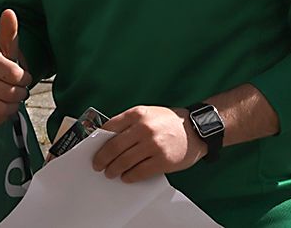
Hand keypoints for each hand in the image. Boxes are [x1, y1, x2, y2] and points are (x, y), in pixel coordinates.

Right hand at [0, 9, 32, 127]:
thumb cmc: (0, 60)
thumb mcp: (7, 45)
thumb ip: (10, 31)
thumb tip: (9, 11)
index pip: (17, 75)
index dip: (24, 77)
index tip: (21, 75)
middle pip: (12, 94)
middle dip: (20, 93)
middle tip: (16, 88)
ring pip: (4, 109)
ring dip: (12, 105)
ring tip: (9, 96)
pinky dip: (1, 117)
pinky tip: (0, 105)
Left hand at [91, 106, 206, 182]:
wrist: (196, 129)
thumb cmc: (170, 122)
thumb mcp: (148, 113)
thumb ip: (130, 123)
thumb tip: (108, 138)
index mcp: (138, 114)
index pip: (110, 128)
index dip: (98, 141)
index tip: (93, 149)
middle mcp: (144, 128)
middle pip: (114, 147)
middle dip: (102, 159)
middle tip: (98, 165)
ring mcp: (153, 145)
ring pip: (124, 161)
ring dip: (113, 169)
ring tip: (110, 173)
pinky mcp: (162, 160)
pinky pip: (139, 172)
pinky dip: (129, 176)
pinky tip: (126, 177)